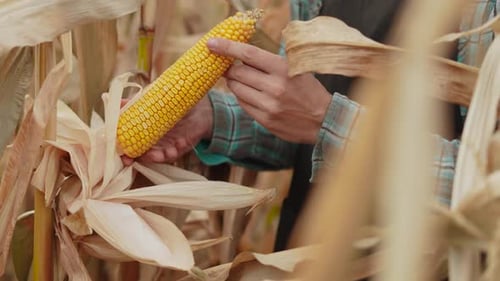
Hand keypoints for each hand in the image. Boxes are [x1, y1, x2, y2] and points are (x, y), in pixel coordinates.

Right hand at [121, 96, 212, 164]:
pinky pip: (173, 153)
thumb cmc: (172, 102)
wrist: (198, 105)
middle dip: (132, 158)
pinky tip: (167, 152)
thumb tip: (116, 101)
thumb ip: (135, 102)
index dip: (120, 147)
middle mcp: (153, 141)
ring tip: (149, 155)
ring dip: (152, 157)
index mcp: (143, 130)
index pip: (128, 141)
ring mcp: (166, 145)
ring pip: (156, 156)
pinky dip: (169, 154)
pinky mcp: (180, 147)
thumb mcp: (152, 99)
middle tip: (127, 159)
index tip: (114, 149)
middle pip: (139, 153)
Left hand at [207, 38, 331, 143]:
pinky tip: (252, 95)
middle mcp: (274, 87)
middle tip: (230, 67)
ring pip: (237, 89)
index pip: (249, 55)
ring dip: (235, 83)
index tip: (212, 44)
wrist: (323, 120)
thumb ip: (270, 62)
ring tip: (244, 81)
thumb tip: (243, 54)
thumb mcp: (295, 68)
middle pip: (238, 73)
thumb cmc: (308, 90)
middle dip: (230, 69)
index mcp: (283, 69)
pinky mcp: (265, 120)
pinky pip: (243, 104)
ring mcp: (268, 106)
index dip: (228, 48)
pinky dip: (243, 97)